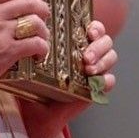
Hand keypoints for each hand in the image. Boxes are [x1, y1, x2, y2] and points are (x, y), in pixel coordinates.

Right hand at [0, 0, 49, 94]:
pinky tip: (39, 53)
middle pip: (29, 2)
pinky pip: (35, 44)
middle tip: (44, 15)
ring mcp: (1, 32)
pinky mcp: (8, 51)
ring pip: (35, 22)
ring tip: (41, 37)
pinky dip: (42, 48)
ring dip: (44, 30)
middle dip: (42, 8)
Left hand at [20, 20, 117, 137]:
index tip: (89, 31)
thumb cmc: (32, 81)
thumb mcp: (32, 58)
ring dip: (103, 61)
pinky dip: (105, 80)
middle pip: (105, 41)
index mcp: (73, 42)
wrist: (37, 110)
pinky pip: (109, 81)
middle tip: (86, 56)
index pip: (93, 28)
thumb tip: (26, 27)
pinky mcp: (96, 88)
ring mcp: (93, 70)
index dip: (96, 27)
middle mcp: (86, 53)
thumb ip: (32, 43)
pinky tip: (95, 81)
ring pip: (111, 57)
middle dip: (98, 47)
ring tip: (88, 67)